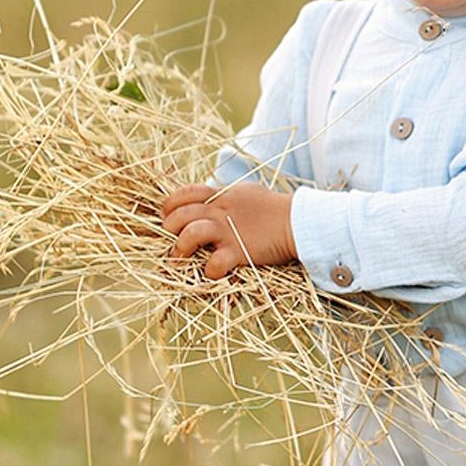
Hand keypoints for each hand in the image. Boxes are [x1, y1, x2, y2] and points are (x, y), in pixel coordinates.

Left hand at [159, 182, 297, 277]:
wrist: (297, 221)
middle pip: (180, 214)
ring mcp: (227, 231)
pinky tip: (211, 273)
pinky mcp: (238, 251)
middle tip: (171, 240)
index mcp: (220, 196)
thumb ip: (225, 196)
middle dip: (168, 228)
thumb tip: (212, 197)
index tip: (167, 216)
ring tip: (177, 260)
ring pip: (190, 235)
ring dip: (179, 249)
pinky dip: (208, 271)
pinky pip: (214, 263)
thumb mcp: (246, 193)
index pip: (184, 193)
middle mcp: (219, 212)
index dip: (169, 205)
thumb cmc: (274, 207)